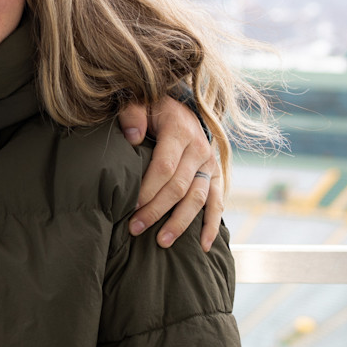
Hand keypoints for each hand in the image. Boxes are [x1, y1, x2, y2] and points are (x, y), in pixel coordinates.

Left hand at [118, 96, 221, 247]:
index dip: (147, 189)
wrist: (180, 107)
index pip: (164, 166)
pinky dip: (211, 225)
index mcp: (180, 130)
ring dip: (180, 223)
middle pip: (178, 187)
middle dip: (156, 210)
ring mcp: (210, 163)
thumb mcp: (139, 101)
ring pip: (197, 198)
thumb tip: (133, 137)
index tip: (129, 207)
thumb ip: (132, 114)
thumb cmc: (152, 108)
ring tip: (161, 242)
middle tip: (134, 228)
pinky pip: (217, 202)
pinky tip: (204, 246)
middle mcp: (199, 148)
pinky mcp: (216, 175)